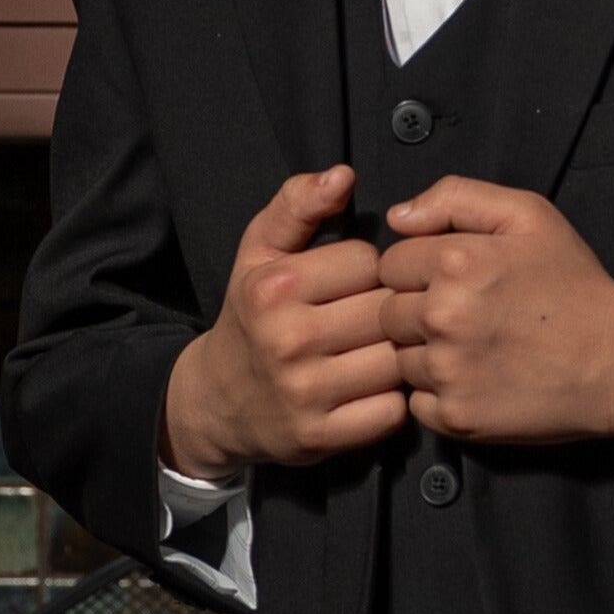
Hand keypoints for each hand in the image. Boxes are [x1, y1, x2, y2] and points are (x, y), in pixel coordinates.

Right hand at [162, 167, 410, 480]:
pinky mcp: (321, 437)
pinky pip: (391, 411)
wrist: (216, 401)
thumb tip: (343, 175)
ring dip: (397, 356)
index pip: (369, 260)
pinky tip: (374, 389)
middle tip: (374, 320)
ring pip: (396, 360)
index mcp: (275, 286)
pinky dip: (392, 401)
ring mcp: (305, 392)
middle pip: (386, 311)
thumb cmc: (252, 316)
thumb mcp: (260, 251)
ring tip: (378, 351)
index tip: (354, 284)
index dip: (371, 269)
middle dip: (389, 312)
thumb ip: (297, 204)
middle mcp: (288, 339)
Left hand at [380, 180, 613, 445]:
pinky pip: (417, 403)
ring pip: (400, 359)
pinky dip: (440, 395)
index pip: (390, 265)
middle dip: (418, 313)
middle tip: (469, 317)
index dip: (419, 271)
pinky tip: (479, 380)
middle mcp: (443, 317)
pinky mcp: (456, 416)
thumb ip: (457, 197)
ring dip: (427, 355)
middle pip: (387, 313)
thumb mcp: (529, 216)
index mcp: (455, 261)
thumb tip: (398, 217)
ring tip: (478, 350)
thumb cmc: (575, 285)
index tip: (457, 282)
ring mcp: (448, 372)